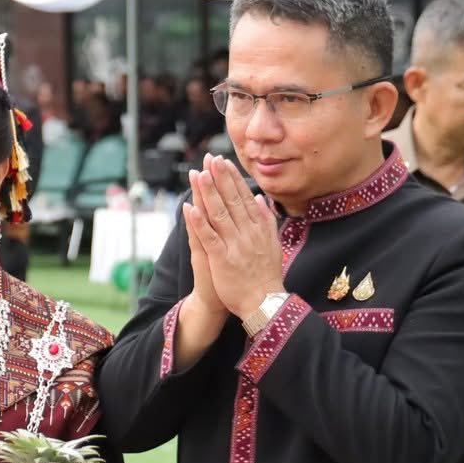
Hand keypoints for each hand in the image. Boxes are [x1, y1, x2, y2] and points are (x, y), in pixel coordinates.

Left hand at [187, 155, 283, 320]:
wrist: (265, 304)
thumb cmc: (266, 275)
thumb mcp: (273, 244)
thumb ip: (266, 220)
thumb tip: (261, 198)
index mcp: (259, 229)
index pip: (244, 198)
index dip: (233, 179)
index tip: (223, 162)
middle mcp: (248, 233)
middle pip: (232, 200)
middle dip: (220, 178)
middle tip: (210, 159)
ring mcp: (235, 245)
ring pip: (220, 214)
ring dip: (208, 193)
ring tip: (199, 174)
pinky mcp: (223, 259)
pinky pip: (209, 237)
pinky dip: (199, 222)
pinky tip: (190, 208)